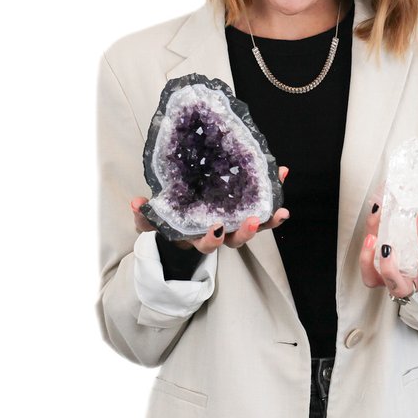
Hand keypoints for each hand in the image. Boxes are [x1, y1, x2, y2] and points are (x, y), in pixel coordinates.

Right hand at [130, 166, 289, 254]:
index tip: (217, 227)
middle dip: (246, 232)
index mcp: (197, 236)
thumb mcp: (154, 219)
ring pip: (255, 226)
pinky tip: (281, 173)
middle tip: (254, 220)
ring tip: (280, 209)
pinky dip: (274, 192)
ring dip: (269, 219)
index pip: (207, 243)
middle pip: (236, 239)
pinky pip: (264, 204)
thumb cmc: (170, 218)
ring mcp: (234, 221)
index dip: (212, 239)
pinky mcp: (246, 207)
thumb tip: (136, 203)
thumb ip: (144, 215)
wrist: (183, 216)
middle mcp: (219, 233)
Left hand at [359, 203, 417, 299]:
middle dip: (394, 267)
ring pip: (385, 284)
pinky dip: (365, 260)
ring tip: (374, 238)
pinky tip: (369, 236)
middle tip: (387, 243)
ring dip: (376, 264)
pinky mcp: (384, 277)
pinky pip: (371, 277)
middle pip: (405, 285)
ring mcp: (402, 281)